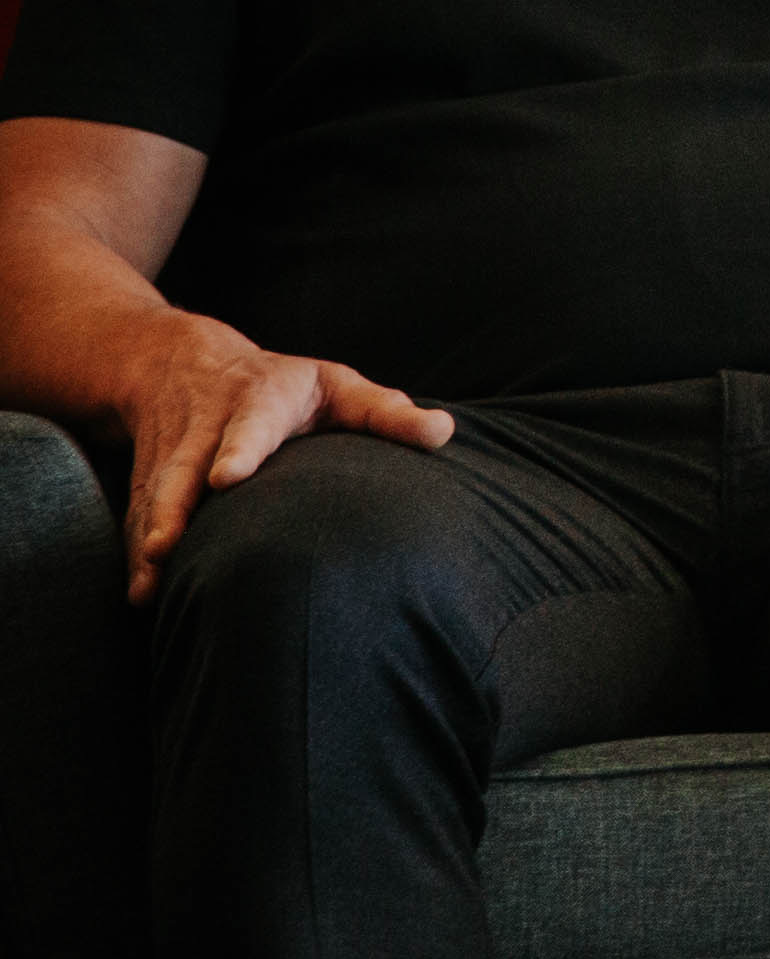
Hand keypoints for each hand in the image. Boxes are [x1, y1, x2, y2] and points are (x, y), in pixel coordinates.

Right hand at [118, 321, 449, 604]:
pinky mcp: (150, 479)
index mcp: (258, 401)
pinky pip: (138, 516)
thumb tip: (443, 433)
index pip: (250, 426)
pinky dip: (137, 554)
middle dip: (173, 503)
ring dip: (151, 533)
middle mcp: (206, 428)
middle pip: (186, 466)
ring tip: (151, 576)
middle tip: (165, 544)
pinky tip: (143, 594)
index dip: (239, 451)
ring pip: (156, 494)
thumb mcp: (338, 386)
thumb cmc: (287, 385)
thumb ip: (387, 412)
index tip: (225, 478)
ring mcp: (173, 455)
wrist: (185, 363)